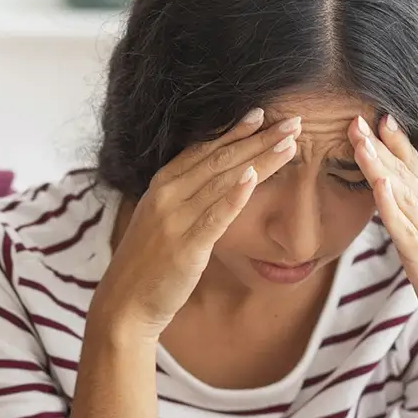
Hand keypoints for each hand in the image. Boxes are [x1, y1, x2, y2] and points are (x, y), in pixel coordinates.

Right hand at [88, 109, 301, 342]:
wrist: (124, 303)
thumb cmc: (147, 264)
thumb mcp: (161, 220)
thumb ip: (185, 199)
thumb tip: (219, 184)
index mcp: (160, 186)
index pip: (202, 150)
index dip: (234, 131)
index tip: (261, 115)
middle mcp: (167, 196)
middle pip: (219, 159)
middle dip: (258, 139)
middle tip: (293, 122)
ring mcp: (175, 220)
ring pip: (223, 181)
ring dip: (258, 159)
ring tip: (289, 143)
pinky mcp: (186, 246)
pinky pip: (214, 216)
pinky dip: (234, 195)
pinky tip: (254, 176)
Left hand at [352, 115, 417, 356]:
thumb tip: (399, 210)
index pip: (415, 173)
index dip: (397, 146)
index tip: (379, 118)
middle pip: (405, 175)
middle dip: (381, 145)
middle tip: (358, 116)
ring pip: (403, 194)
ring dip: (381, 164)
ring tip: (361, 137)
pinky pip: (406, 229)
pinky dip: (392, 205)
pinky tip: (379, 184)